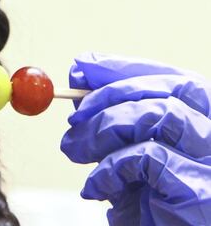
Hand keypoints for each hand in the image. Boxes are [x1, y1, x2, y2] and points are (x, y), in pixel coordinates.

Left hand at [60, 52, 210, 225]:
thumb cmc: (145, 206)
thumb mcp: (123, 152)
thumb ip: (109, 115)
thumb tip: (79, 74)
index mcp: (200, 124)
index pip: (173, 80)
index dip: (125, 68)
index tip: (81, 65)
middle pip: (172, 90)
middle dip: (111, 93)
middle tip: (73, 114)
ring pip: (159, 114)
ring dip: (104, 127)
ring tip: (75, 150)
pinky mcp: (200, 192)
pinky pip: (149, 157)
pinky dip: (110, 167)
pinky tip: (95, 186)